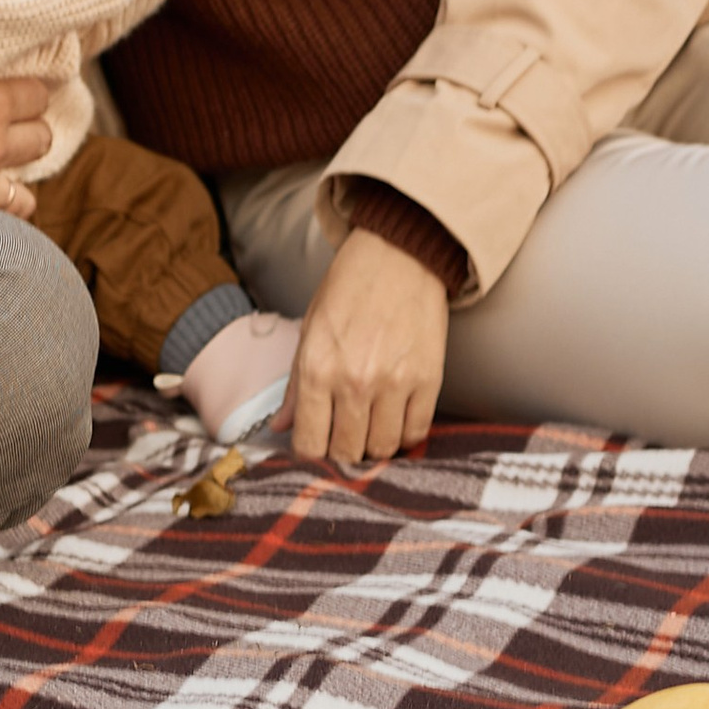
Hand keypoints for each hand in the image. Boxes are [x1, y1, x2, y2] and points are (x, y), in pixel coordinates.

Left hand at [287, 227, 448, 465]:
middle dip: (342, 451)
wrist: (399, 254)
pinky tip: (395, 418)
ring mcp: (394, 383)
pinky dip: (405, 435)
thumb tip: (280, 427)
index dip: (310, 455)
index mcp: (316, 368)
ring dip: (374, 446)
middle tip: (344, 435)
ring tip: (369, 426)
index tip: (316, 446)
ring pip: (382, 449)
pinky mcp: (428, 380)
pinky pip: (415, 432)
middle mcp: (354, 381)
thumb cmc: (349, 287)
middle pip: (346, 452)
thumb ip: (295, 384)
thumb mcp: (310, 328)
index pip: (309, 444)